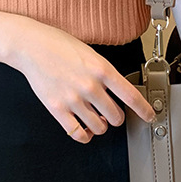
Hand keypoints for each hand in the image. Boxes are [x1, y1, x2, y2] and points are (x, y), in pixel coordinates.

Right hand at [9, 18, 155, 142]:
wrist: (32, 46)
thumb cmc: (59, 45)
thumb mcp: (91, 53)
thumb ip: (105, 73)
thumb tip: (118, 91)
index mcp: (102, 69)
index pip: (131, 96)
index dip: (144, 110)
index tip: (149, 116)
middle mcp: (90, 86)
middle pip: (117, 116)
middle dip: (117, 117)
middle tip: (112, 113)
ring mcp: (73, 99)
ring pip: (100, 127)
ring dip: (101, 126)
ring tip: (97, 118)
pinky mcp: (57, 109)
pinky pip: (77, 133)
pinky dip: (84, 136)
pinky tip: (84, 129)